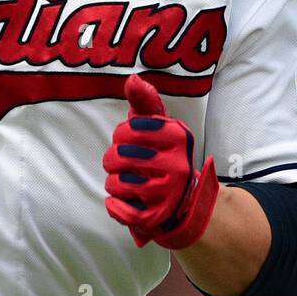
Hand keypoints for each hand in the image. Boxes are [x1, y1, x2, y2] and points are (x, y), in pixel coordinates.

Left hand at [102, 74, 218, 249]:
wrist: (183, 200)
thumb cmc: (162, 155)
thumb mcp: (159, 126)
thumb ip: (144, 102)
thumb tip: (132, 79)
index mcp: (177, 136)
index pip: (126, 130)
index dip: (121, 136)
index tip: (131, 141)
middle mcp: (177, 164)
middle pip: (117, 157)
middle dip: (113, 161)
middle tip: (125, 164)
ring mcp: (168, 192)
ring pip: (116, 184)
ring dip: (114, 184)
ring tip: (127, 182)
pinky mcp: (158, 216)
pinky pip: (121, 210)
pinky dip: (113, 206)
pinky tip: (118, 201)